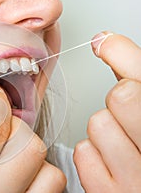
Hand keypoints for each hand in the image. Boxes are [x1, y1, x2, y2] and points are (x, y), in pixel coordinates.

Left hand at [74, 32, 140, 191]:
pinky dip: (92, 153)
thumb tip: (105, 42)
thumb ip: (133, 75)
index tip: (107, 44)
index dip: (122, 53)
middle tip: (128, 113)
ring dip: (105, 130)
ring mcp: (135, 179)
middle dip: (120, 99)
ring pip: (99, 123)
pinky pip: (84, 152)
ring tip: (122, 145)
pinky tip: (109, 162)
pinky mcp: (106, 192)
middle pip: (121, 96)